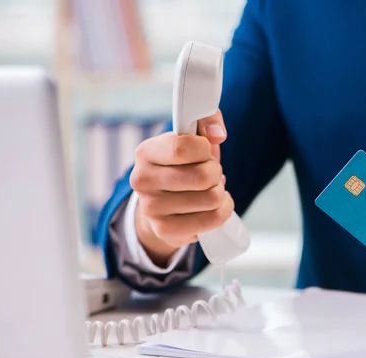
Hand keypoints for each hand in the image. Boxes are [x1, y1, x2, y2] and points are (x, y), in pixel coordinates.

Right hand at [129, 110, 233, 264]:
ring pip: (212, 198)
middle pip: (203, 176)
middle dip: (215, 172)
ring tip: (208, 189)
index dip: (204, 148)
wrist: (163, 201)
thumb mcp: (192, 134)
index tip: (205, 149)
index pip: (181, 147)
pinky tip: (212, 206)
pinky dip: (222, 211)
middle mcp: (142, 180)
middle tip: (209, 172)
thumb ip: (207, 118)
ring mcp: (152, 209)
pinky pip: (212, 220)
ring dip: (220, 191)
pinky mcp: (166, 230)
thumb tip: (217, 134)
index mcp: (145, 152)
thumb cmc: (182, 163)